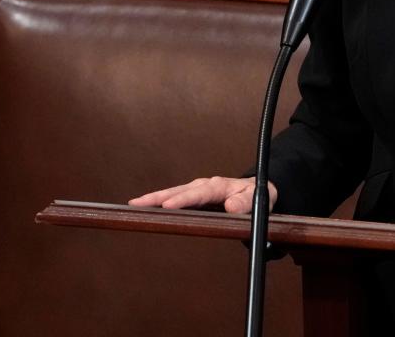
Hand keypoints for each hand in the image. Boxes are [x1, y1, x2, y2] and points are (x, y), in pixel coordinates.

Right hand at [128, 176, 277, 212]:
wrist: (259, 190)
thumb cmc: (255, 195)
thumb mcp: (256, 199)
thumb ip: (245, 203)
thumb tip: (231, 206)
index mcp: (218, 186)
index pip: (198, 194)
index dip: (182, 200)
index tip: (168, 206)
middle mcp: (204, 185)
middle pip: (178, 191)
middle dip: (157, 197)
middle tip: (137, 204)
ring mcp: (197, 190)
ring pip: (172, 193)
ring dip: (153, 198)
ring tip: (135, 205)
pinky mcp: (193, 197)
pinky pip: (174, 198)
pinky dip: (159, 201)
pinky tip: (146, 207)